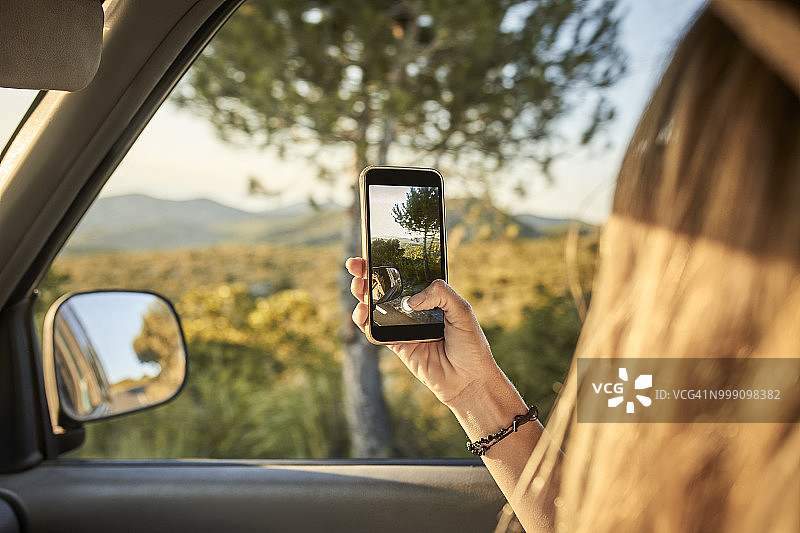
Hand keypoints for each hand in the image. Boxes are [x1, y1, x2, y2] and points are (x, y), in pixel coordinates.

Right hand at [345, 257, 502, 406]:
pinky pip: (375, 331)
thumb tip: (411, 300)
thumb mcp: (462, 311)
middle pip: (385, 287)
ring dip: (362, 294)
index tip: (373, 249)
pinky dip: (364, 322)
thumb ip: (441, 294)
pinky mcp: (397, 345)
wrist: (469, 381)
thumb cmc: (471, 345)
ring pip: (375, 306)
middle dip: (367, 274)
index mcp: (430, 296)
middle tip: (356, 265)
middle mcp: (414, 309)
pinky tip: (361, 312)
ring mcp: (404, 326)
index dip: (388, 262)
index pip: (405, 273)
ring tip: (358, 286)